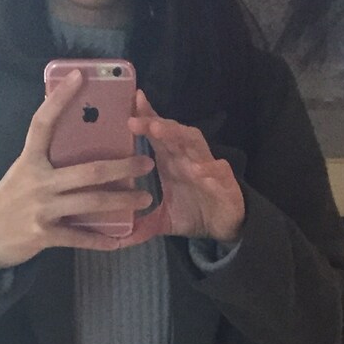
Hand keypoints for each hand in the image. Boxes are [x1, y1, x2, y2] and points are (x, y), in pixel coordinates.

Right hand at [0, 70, 156, 269]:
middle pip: (88, 170)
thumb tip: (77, 140)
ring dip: (122, 201)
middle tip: (146, 162)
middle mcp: (37, 181)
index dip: (59, 98)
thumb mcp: (22, 171)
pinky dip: (100, 240)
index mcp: (30, 159)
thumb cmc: (10, 199)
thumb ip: (46, 159)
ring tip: (145, 198)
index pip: (43, 123)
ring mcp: (42, 208)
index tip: (79, 76)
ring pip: (91, 202)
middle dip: (122, 167)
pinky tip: (119, 240)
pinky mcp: (45, 234)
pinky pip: (79, 236)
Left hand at [116, 89, 245, 249]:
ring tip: (159, 130)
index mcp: (171, 161)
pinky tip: (198, 170)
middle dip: (154, 123)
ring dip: (177, 135)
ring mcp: (207, 167)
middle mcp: (187, 158)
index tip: (130, 103)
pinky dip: (209, 169)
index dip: (146, 117)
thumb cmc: (194, 213)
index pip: (157, 134)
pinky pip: (218, 171)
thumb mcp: (163, 221)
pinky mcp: (225, 182)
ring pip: (193, 143)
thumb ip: (142, 225)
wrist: (224, 226)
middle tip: (134, 120)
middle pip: (171, 133)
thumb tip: (117, 240)